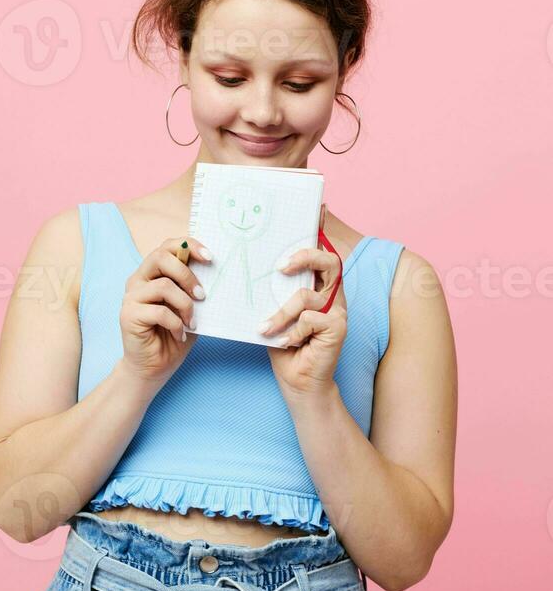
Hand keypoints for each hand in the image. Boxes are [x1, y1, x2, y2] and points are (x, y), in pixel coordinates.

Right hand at [119, 236, 210, 389]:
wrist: (154, 367)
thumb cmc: (174, 334)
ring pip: (163, 286)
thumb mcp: (190, 307)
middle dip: (187, 274)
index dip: (189, 245)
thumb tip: (214, 271)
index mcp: (153, 273)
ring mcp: (131, 297)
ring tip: (192, 322)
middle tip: (203, 295)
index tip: (210, 257)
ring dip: (185, 305)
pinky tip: (179, 334)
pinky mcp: (128, 315)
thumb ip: (194, 288)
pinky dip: (176, 324)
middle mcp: (139, 280)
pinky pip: (159, 311)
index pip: (167, 246)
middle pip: (161, 257)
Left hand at [262, 204, 346, 399]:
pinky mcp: (338, 328)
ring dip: (280, 313)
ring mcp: (339, 310)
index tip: (317, 207)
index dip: (321, 229)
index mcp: (319, 286)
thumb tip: (251, 262)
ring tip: (265, 328)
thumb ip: (272, 289)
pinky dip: (291, 332)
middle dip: (305, 257)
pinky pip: (309, 319)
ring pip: (306, 296)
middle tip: (281, 267)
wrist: (298, 383)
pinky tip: (285, 344)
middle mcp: (333, 294)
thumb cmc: (284, 345)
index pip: (322, 251)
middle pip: (329, 261)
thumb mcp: (272, 311)